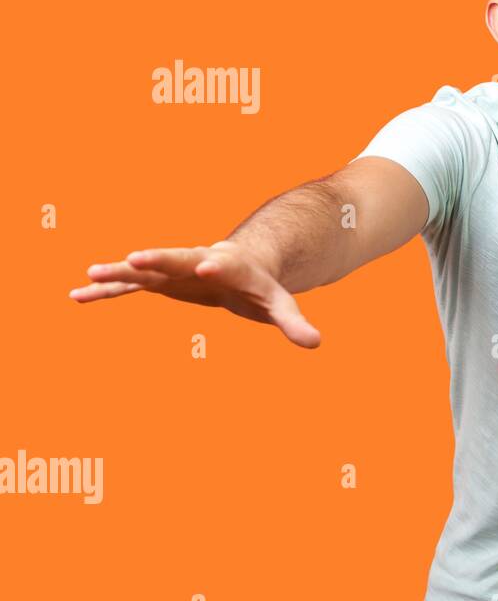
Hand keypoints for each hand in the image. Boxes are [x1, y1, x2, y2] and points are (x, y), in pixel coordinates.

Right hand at [68, 240, 321, 347]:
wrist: (241, 267)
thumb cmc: (260, 286)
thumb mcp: (279, 305)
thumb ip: (294, 323)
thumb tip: (316, 343)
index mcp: (232, 266)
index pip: (225, 265)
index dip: (217, 266)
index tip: (207, 266)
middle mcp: (199, 261)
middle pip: (177, 258)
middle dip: (158, 258)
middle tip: (135, 257)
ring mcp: (175, 271)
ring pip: (146, 270)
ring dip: (119, 273)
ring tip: (88, 274)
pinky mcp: (160, 282)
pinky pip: (130, 286)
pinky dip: (107, 290)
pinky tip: (77, 295)